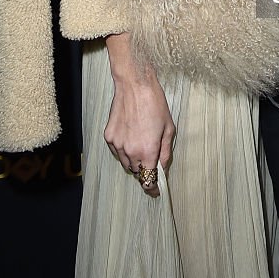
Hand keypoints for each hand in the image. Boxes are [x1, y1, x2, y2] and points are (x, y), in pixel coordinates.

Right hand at [103, 33, 175, 197]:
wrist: (135, 86)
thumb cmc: (155, 104)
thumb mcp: (169, 128)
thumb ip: (166, 152)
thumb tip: (163, 168)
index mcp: (147, 152)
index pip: (148, 180)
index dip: (152, 189)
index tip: (156, 191)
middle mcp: (130, 152)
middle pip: (137, 172)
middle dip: (145, 170)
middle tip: (151, 159)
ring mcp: (117, 145)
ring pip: (126, 163)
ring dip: (134, 160)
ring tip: (141, 143)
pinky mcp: (109, 136)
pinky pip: (117, 151)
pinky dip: (124, 149)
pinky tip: (131, 135)